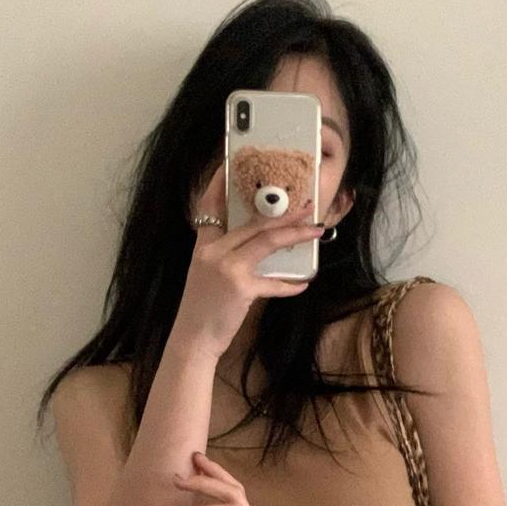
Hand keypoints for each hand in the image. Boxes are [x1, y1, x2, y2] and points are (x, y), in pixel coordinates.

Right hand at [177, 163, 320, 359]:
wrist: (191, 340)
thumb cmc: (201, 310)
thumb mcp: (206, 276)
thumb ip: (227, 257)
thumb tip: (259, 249)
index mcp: (203, 246)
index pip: (210, 207)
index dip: (220, 184)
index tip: (232, 165)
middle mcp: (213, 252)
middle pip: (254, 223)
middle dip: (284, 211)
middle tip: (306, 203)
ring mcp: (227, 268)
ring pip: (267, 242)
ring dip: (295, 234)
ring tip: (315, 229)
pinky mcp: (240, 288)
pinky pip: (273, 282)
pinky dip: (289, 284)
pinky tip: (302, 284)